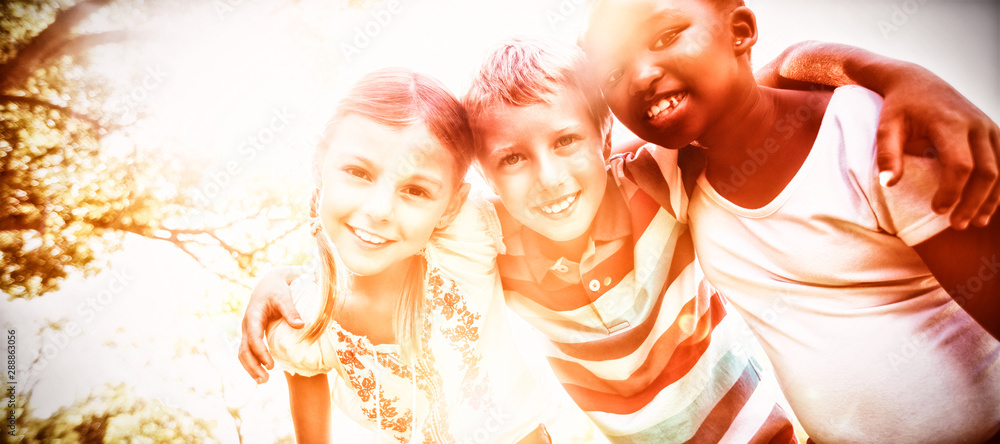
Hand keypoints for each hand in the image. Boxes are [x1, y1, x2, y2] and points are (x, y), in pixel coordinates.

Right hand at [238, 267, 304, 382]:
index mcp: (253, 316)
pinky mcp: (252, 334)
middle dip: (252, 366)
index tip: (271, 365)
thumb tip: (300, 325)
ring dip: (251, 368)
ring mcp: (248, 330)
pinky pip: (248, 351)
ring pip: (243, 353)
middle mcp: (247, 325)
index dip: (261, 353)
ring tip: (263, 381)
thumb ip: (291, 310)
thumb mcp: (284, 296)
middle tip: (265, 380)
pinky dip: (253, 363)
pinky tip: (263, 372)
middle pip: (243, 350)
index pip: (253, 339)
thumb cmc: (278, 289)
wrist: (269, 282)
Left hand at [876, 63, 999, 228]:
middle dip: (973, 202)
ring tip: (974, 221)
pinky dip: (997, 186)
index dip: (952, 192)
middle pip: (986, 171)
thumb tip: (889, 185)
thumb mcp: (886, 126)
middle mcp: (976, 124)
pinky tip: (985, 205)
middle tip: (956, 224)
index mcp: (950, 122)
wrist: (917, 81)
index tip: (937, 210)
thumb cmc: (898, 107)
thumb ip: (887, 155)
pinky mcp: (993, 132)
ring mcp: (989, 127)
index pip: (960, 165)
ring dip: (990, 199)